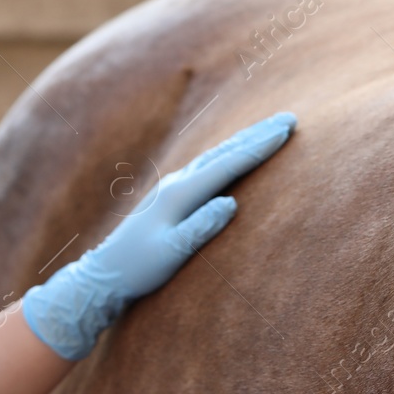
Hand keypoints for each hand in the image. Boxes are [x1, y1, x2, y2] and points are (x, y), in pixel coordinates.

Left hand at [20, 111, 296, 359]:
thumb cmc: (138, 268)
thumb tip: (230, 203)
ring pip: (214, 157)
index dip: (259, 147)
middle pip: (224, 153)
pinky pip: (206, 168)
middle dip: (257, 136)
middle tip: (289, 120)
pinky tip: (231, 156)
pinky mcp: (169, 197)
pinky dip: (226, 157)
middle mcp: (176, 184)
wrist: (104, 274)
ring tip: (268, 131)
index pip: (228, 165)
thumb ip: (200, 228)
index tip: (287, 129)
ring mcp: (171, 188)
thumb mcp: (171, 253)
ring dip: (243, 143)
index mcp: (180, 194)